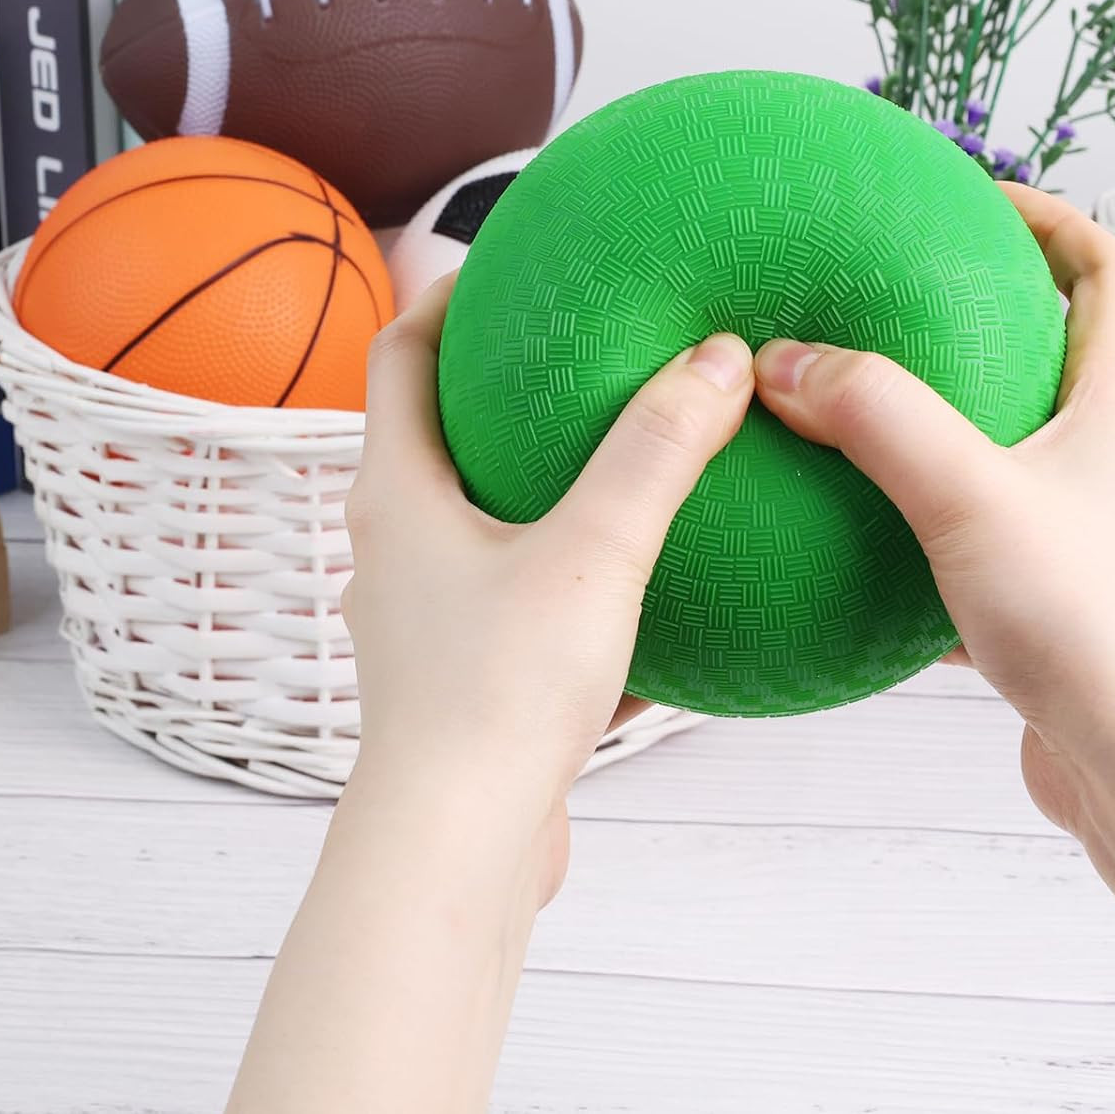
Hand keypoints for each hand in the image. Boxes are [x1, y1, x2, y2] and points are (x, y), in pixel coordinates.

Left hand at [342, 275, 753, 869]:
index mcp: (399, 492)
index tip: (504, 261)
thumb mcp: (592, 553)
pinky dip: (576, 574)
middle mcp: (398, 544)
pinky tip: (655, 587)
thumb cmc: (496, 694)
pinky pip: (524, 597)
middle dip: (508, 388)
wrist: (455, 852)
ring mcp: (428, 613)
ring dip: (547, 484)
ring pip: (488, 519)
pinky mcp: (465, 673)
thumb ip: (655, 452)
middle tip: (585, 349)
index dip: (441, 293)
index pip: (399, 353)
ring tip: (630, 458)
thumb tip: (716, 357)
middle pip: (440, 432)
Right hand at [752, 183, 1114, 830]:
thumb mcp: (969, 495)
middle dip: (984, 315)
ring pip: (1011, 445)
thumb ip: (877, 417)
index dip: (1052, 219)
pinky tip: (851, 541)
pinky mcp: (1054, 594)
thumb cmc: (1093, 624)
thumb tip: (785, 359)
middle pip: (1059, 349)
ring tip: (857, 410)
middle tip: (894, 300)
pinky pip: (978, 532)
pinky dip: (920, 522)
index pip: (1108, 270)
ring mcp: (1087, 527)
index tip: (973, 198)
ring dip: (944, 420)